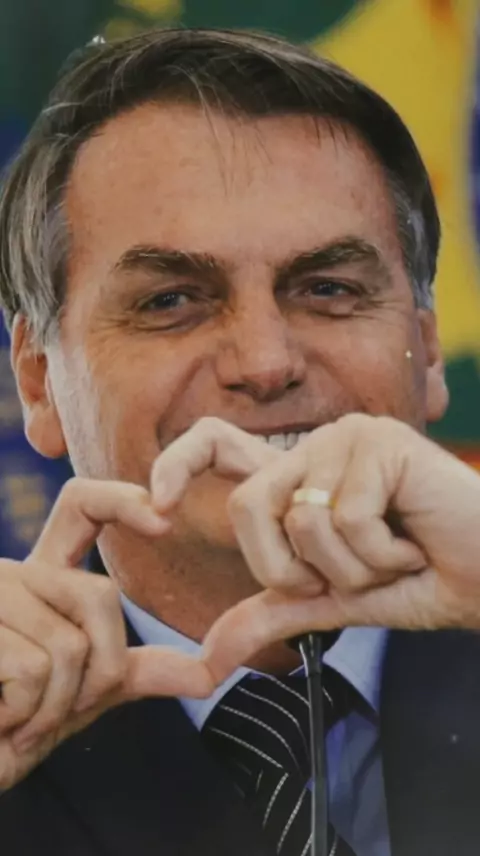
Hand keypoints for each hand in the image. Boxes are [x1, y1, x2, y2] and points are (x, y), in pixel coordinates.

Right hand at [0, 478, 215, 791]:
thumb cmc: (11, 728)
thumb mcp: (82, 693)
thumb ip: (137, 671)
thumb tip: (209, 675)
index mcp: (43, 577)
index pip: (83, 507)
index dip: (123, 500)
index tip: (165, 524)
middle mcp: (14, 573)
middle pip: (99, 595)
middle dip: (99, 671)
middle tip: (52, 711)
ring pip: (69, 644)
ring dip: (54, 707)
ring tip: (16, 720)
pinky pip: (32, 669)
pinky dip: (25, 714)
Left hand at [151, 415, 479, 682]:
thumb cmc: (417, 581)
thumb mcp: (332, 600)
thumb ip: (271, 611)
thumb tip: (207, 654)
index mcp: (298, 476)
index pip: (215, 444)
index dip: (175, 464)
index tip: (156, 508)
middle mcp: (316, 447)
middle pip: (251, 505)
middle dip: (295, 569)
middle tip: (348, 574)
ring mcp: (349, 438)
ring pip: (304, 521)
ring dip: (352, 568)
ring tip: (394, 554)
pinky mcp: (381, 442)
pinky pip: (348, 518)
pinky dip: (381, 555)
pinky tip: (414, 544)